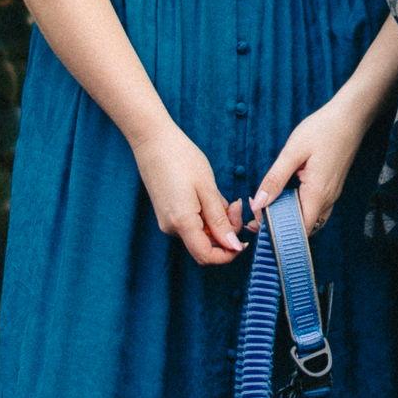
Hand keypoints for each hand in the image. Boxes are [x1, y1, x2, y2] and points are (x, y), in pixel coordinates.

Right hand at [130, 122, 245, 264]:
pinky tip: (210, 195)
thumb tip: (233, 246)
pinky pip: (193, 223)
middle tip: (235, 205)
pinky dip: (207, 214)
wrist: (154, 141)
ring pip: (201, 233)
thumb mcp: (207, 189)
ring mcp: (167, 221)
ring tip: (222, 196)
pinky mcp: (168, 213)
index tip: (243, 240)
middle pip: (206, 245)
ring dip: (217, 221)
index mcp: (182, 223)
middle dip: (226, 232)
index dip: (228, 254)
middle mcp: (172, 227)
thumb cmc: (182, 159)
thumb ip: (220, 220)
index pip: (207, 256)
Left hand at [250, 98, 364, 235]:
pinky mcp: (332, 188)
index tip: (259, 223)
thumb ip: (275, 179)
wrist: (350, 118)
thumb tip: (259, 203)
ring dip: (290, 218)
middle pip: (304, 227)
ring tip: (268, 207)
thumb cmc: (322, 130)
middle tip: (258, 214)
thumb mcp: (293, 152)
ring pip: (310, 219)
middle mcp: (327, 199)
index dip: (279, 233)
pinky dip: (299, 209)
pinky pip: (315, 208)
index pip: (299, 229)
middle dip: (281, 227)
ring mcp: (332, 195)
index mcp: (317, 194)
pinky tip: (285, 197)